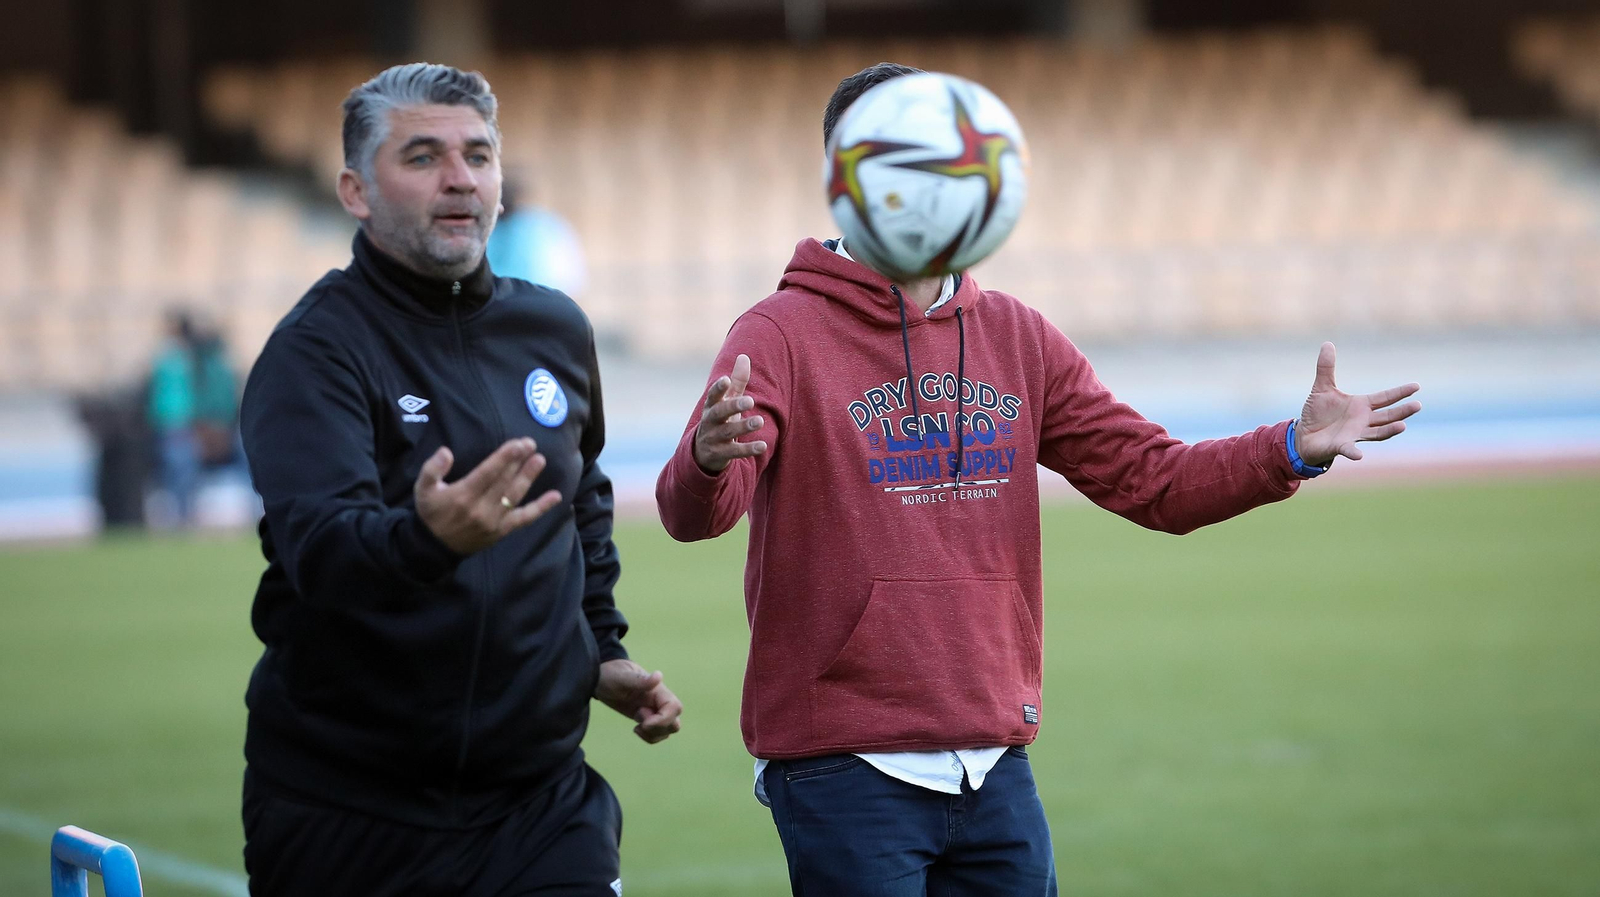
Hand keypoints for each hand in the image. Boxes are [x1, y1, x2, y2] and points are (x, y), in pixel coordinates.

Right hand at [414, 438, 562, 553]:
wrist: (434, 547)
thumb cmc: (431, 513)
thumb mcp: (422, 489)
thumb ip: (432, 469)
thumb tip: (446, 452)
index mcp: (462, 495)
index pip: (488, 473)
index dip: (505, 457)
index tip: (518, 444)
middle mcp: (481, 509)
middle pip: (504, 481)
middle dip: (519, 461)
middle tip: (531, 443)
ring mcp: (494, 521)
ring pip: (515, 496)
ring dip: (529, 477)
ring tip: (540, 460)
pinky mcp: (502, 531)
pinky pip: (524, 518)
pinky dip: (541, 508)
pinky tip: (556, 496)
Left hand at [594, 659, 682, 743]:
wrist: (603, 678)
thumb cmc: (611, 675)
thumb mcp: (622, 677)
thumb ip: (640, 679)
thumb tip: (659, 676)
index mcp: (658, 690)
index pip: (674, 707)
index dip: (663, 720)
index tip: (644, 722)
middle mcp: (659, 701)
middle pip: (675, 722)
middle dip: (659, 729)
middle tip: (640, 723)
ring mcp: (654, 711)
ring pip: (668, 730)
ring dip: (653, 734)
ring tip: (636, 726)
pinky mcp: (647, 718)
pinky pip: (658, 734)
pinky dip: (649, 737)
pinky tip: (635, 729)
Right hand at [693, 353, 767, 473]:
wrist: (703, 453)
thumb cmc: (720, 420)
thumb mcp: (726, 401)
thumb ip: (737, 381)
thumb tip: (744, 356)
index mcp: (711, 406)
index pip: (713, 395)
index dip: (719, 388)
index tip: (726, 380)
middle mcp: (710, 421)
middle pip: (720, 413)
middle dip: (733, 406)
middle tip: (750, 400)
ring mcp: (713, 438)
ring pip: (728, 432)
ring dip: (743, 426)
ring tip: (760, 421)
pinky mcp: (720, 454)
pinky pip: (735, 452)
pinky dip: (748, 449)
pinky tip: (763, 446)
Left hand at [1296, 342, 1421, 466]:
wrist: (1304, 435)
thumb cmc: (1317, 413)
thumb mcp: (1322, 387)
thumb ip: (1326, 368)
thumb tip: (1327, 343)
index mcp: (1361, 405)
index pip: (1385, 398)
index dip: (1399, 392)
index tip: (1416, 386)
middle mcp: (1363, 420)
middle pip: (1387, 416)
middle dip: (1402, 411)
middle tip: (1417, 405)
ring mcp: (1354, 434)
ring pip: (1377, 433)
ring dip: (1389, 430)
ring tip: (1402, 426)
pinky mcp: (1341, 447)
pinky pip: (1349, 450)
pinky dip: (1354, 452)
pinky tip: (1359, 456)